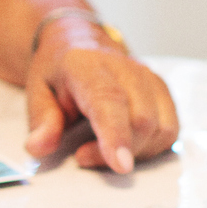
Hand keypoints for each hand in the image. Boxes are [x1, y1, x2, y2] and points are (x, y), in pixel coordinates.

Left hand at [21, 24, 178, 173]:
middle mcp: (126, 69)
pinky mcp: (162, 91)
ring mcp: (149, 78)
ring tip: (103, 148)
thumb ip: (41, 120)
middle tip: (83, 155)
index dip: (117, 135)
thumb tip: (39, 147)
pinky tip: (126, 144)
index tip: (121, 165)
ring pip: (160, 128)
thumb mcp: (37, 91)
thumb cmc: (60, 70)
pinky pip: (170, 130)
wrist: (80, 42)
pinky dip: (151, 147)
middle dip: (116, 152)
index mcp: (89, 66)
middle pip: (141, 121)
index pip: (110, 101)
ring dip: (134, 152)